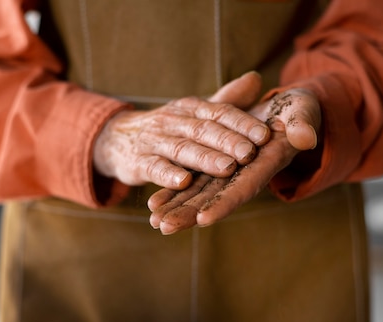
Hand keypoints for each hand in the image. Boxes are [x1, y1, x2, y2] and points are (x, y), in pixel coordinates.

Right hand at [93, 73, 269, 190]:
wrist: (118, 138)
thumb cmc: (169, 128)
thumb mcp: (195, 112)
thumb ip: (226, 101)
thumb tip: (257, 79)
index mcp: (191, 108)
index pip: (220, 112)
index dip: (242, 124)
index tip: (265, 135)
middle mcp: (174, 120)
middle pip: (204, 130)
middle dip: (228, 141)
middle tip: (250, 153)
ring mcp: (155, 141)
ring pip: (183, 149)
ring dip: (205, 159)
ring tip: (227, 168)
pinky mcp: (139, 162)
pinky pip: (154, 168)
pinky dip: (168, 175)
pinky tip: (184, 182)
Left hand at [148, 87, 320, 234]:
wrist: (288, 109)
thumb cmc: (298, 110)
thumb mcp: (303, 113)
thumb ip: (303, 126)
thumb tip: (305, 138)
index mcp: (267, 163)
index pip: (244, 187)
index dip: (225, 202)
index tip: (204, 218)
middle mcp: (246, 174)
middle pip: (216, 198)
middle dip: (191, 213)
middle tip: (165, 227)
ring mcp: (230, 172)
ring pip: (201, 193)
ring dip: (178, 207)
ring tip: (154, 222)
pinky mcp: (218, 165)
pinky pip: (194, 181)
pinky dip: (175, 192)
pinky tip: (153, 204)